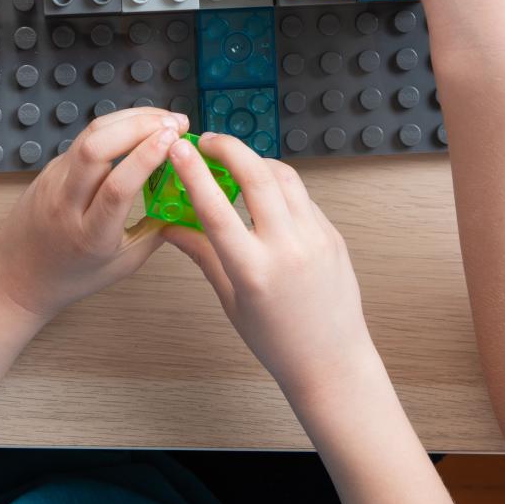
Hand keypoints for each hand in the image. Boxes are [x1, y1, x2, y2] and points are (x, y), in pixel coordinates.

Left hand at [0, 108, 186, 320]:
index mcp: (90, 235)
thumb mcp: (122, 264)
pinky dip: (114, 127)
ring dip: (128, 119)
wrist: (17, 277)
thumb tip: (187, 201)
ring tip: (162, 119)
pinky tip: (138, 127)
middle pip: (96, 149)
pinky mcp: (50, 168)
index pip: (116, 187)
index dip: (145, 157)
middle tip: (175, 123)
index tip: (173, 140)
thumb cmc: (71, 276)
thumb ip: (156, 233)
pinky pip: (83, 140)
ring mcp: (53, 181)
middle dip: (138, 126)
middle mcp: (67, 204)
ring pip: (89, 137)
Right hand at [162, 134, 380, 408]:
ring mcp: (315, 238)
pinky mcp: (333, 235)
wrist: (331, 361)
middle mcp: (287, 249)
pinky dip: (280, 185)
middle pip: (257, 175)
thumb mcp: (231, 300)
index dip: (194, 172)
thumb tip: (171, 226)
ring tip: (235, 162)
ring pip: (284, 177)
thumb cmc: (277, 341)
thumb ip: (203, 255)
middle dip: (229, 148)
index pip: (216, 208)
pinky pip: (303, 197)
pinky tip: (264, 193)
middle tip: (207, 141)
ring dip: (256, 160)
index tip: (178, 149)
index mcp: (253, 270)